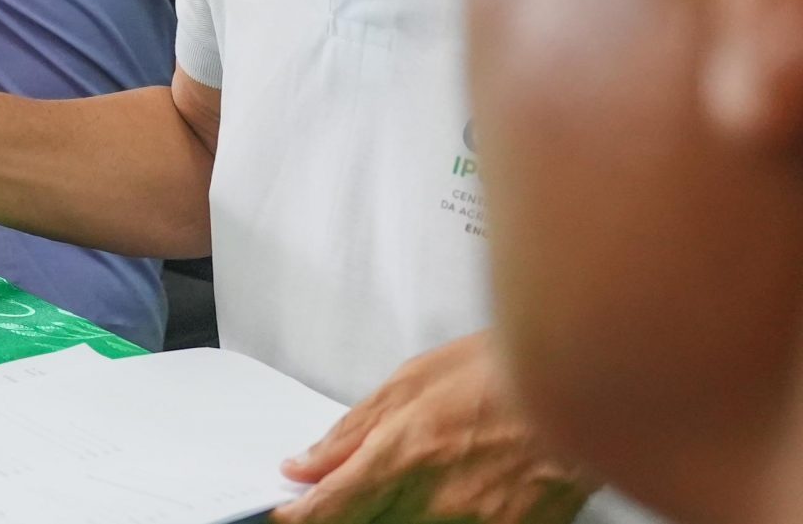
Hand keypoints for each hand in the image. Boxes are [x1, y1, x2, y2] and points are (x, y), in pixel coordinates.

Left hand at [274, 333, 591, 523]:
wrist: (586, 381)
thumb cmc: (506, 368)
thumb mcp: (414, 380)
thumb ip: (354, 429)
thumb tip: (307, 462)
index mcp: (405, 455)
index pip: (331, 507)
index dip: (302, 515)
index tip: (289, 511)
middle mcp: (437, 500)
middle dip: (352, 507)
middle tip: (365, 480)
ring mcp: (477, 523)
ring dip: (398, 510)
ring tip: (428, 472)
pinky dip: (443, 515)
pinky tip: (459, 489)